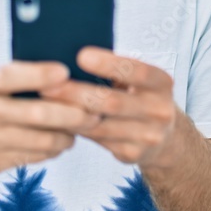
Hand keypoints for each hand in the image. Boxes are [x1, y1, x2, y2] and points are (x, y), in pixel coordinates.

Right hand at [0, 61, 101, 181]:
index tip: (65, 72)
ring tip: (83, 127)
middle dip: (73, 114)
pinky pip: (32, 157)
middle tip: (95, 111)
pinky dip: (52, 150)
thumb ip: (14, 78)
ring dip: (68, 135)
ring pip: (40, 140)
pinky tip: (61, 142)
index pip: (10, 76)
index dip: (39, 74)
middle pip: (36, 113)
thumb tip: (63, 74)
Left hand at [40, 47, 178, 166]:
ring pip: (101, 125)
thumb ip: (116, 69)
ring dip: (70, 115)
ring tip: (45, 104)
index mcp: (162, 83)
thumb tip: (74, 57)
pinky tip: (58, 121)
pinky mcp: (133, 154)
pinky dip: (76, 130)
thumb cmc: (140, 96)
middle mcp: (160, 110)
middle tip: (48, 86)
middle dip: (77, 93)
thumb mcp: (139, 80)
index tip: (81, 55)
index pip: (137, 72)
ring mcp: (148, 136)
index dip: (109, 64)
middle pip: (113, 102)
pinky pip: (97, 141)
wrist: (165, 138)